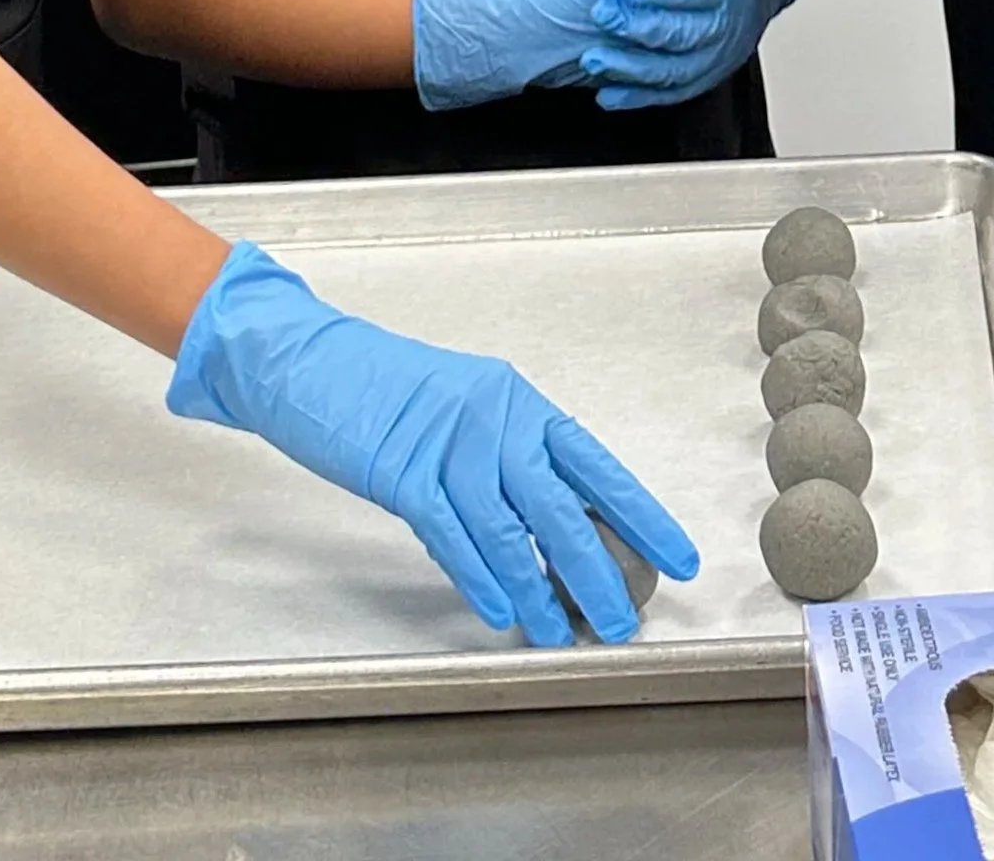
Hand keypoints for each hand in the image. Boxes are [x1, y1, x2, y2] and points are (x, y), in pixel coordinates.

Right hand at [169, 242, 699, 644]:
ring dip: (538, 590)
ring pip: (509, 530)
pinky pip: (451, 534)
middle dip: (598, 570)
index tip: (679, 556)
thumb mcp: (467, 411)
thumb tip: (563, 525)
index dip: (643, 514)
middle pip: (562, 506)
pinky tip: (498, 607)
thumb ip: (511, 460)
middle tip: (623, 618)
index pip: (597, 464)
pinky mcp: (402, 471)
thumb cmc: (389, 389)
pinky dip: (479, 576)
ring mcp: (447, 444)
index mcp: (518, 402)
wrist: (314, 360)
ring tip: (559, 633)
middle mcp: (494, 419)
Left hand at [581, 0, 823, 108]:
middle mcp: (729, 25)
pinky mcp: (708, 75)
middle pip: (682, 33)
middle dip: (636, 26)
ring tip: (593, 58)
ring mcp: (719, 55)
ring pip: (675, 71)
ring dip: (631, 69)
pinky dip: (640, 97)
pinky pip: (673, 93)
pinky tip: (608, 95)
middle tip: (600, 12)